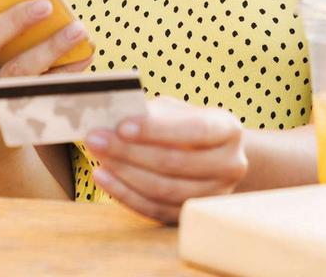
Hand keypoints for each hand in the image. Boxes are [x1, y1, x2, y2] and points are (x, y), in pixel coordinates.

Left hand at [85, 96, 247, 222]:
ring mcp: (215, 195)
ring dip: (124, 174)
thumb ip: (152, 113)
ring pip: (164, 190)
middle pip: (175, 163)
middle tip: (95, 138)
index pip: (195, 130)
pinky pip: (156, 210)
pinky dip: (125, 194)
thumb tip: (114, 118)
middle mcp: (230, 165)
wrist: (210, 154)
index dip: (157, 130)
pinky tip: (103, 177)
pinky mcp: (193, 215)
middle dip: (129, 151)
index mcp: (227, 129)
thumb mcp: (174, 110)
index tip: (121, 126)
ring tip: (97, 156)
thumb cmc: (183, 123)